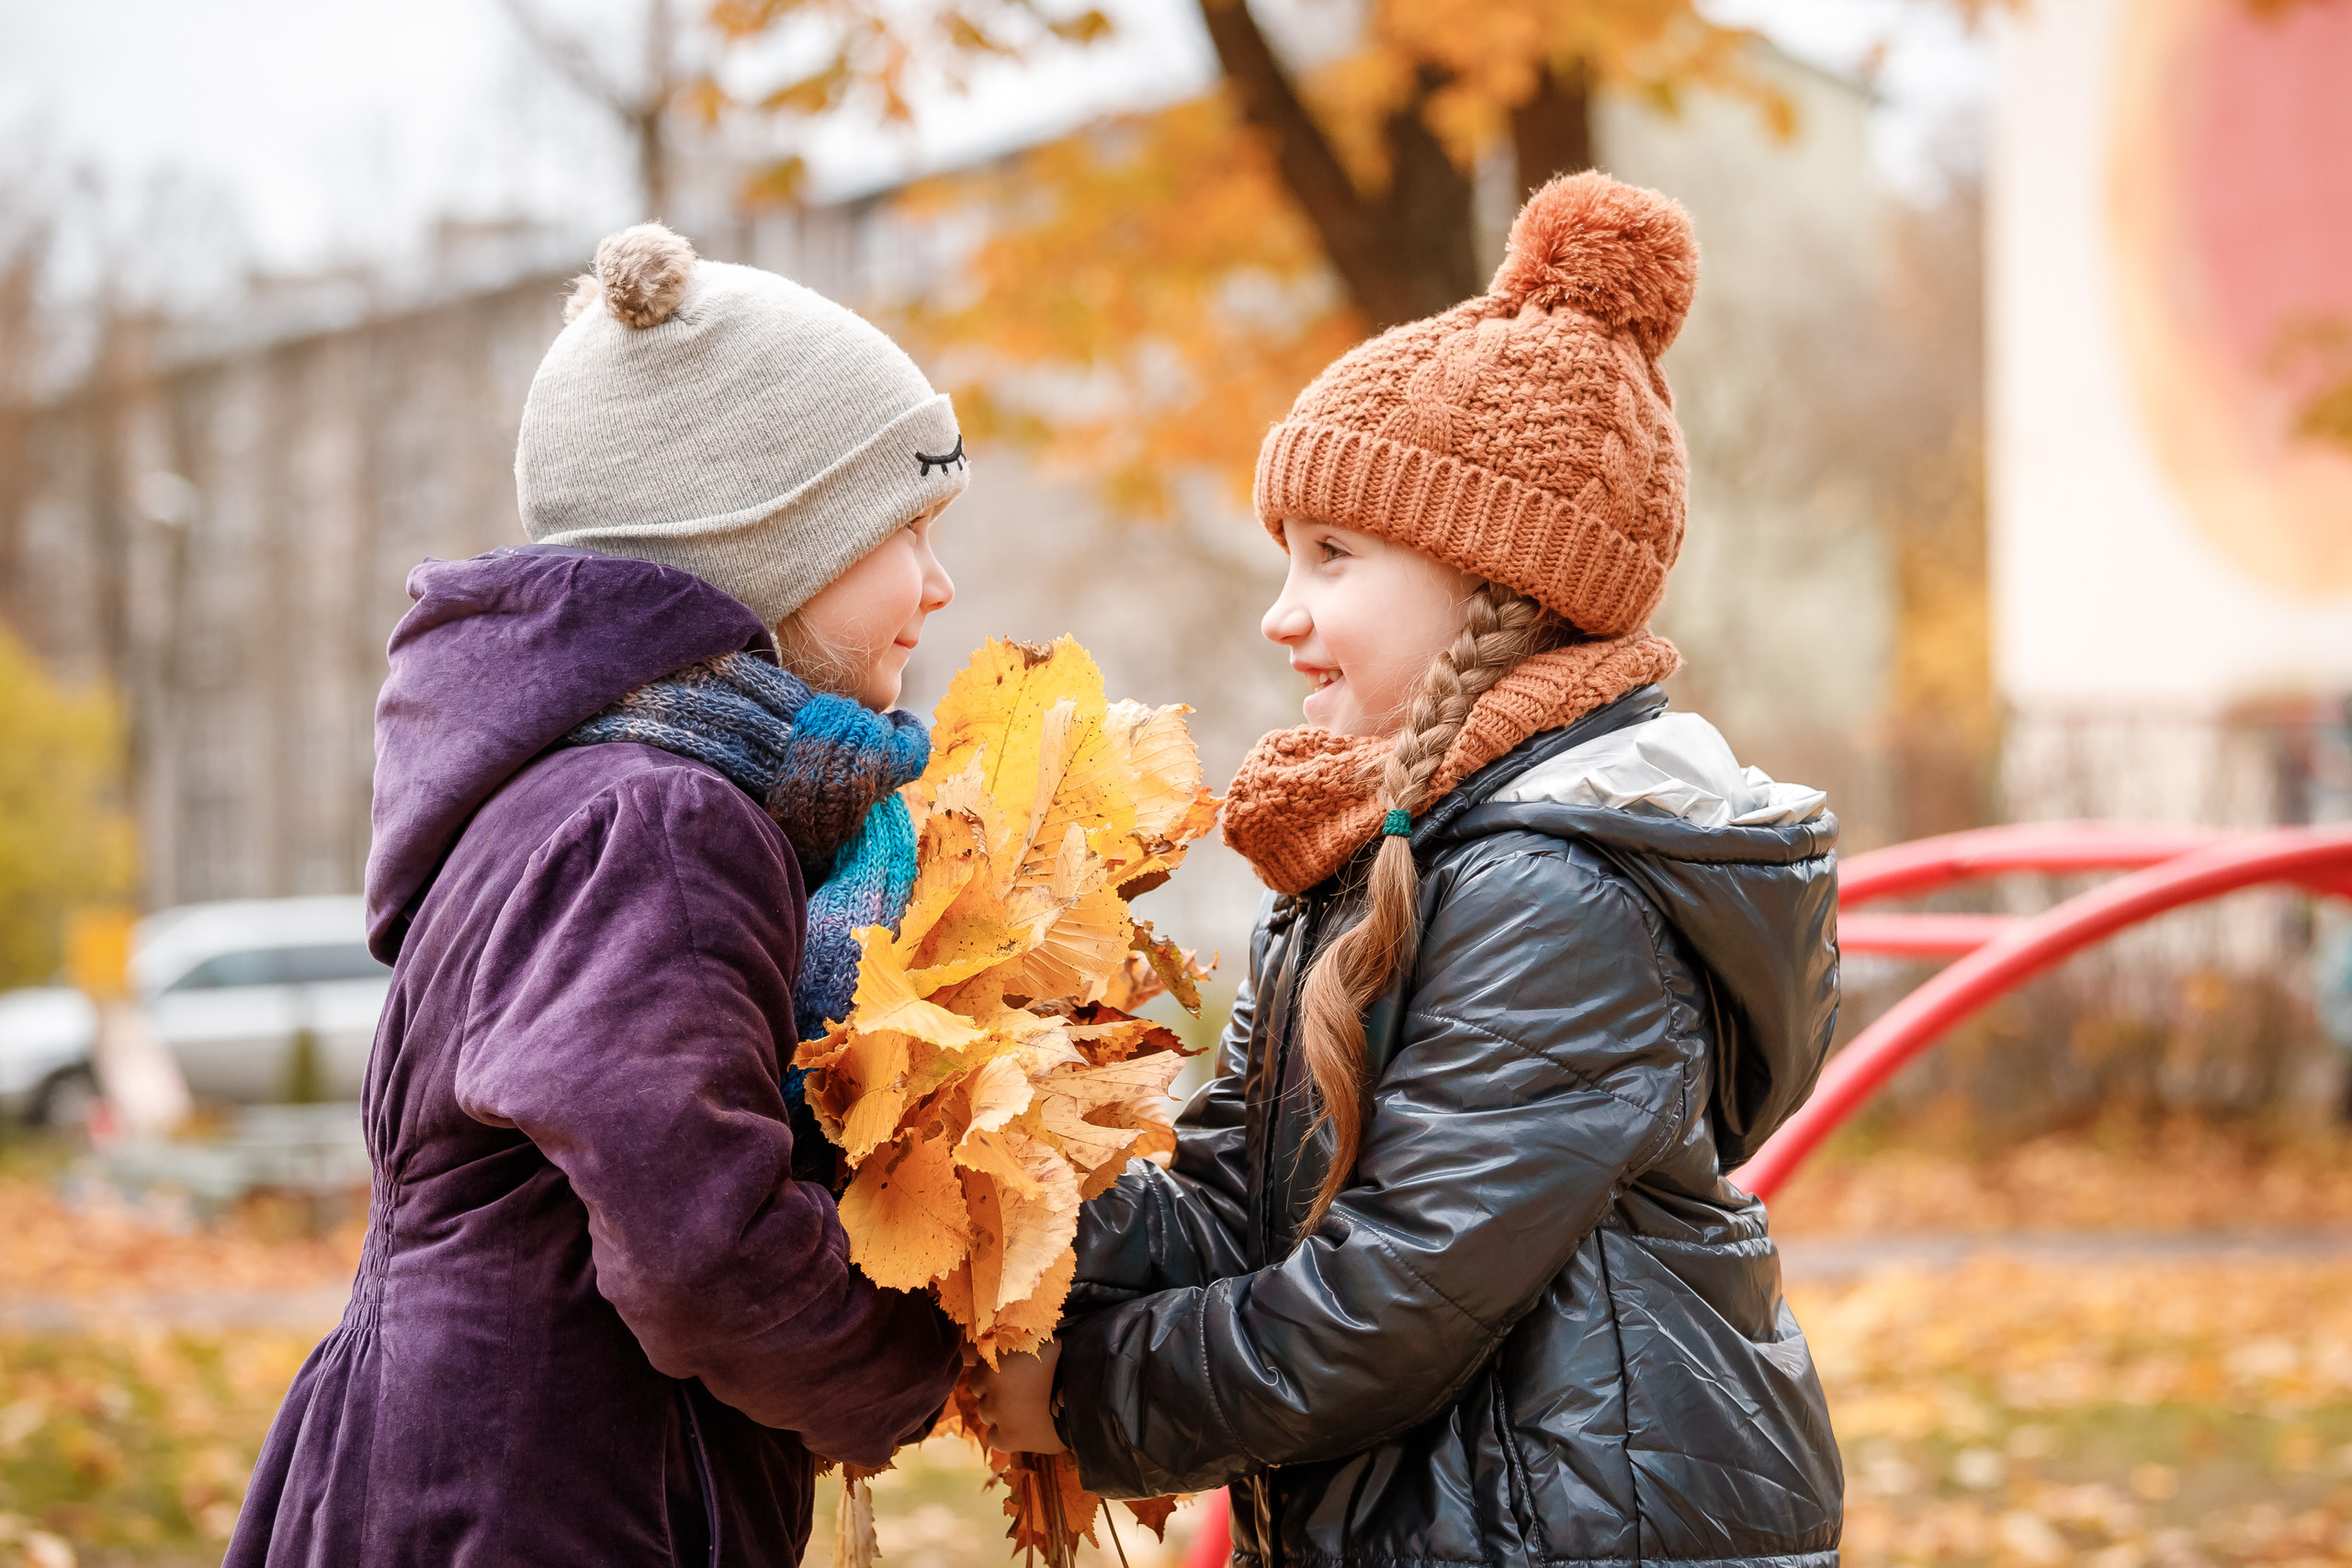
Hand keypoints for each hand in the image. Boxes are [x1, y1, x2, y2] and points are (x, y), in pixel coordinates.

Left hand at [970, 1340, 1066, 1454]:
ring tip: (1025, 1410)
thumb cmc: (1068, 1360)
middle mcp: (991, 1385)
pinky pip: (994, 1438)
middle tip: (1021, 1393)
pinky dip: (1005, 1434)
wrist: (1088, 1392)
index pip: (979, 1372)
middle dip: (997, 1393)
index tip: (1013, 1377)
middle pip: (981, 1394)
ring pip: (986, 1415)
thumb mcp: (1039, 1339)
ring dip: (1000, 1413)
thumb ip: (1015, 1337)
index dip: (996, 1375)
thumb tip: (995, 1329)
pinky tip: (1023, 1428)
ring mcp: (998, 1412)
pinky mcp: (1009, 1437)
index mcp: (996, 1361)